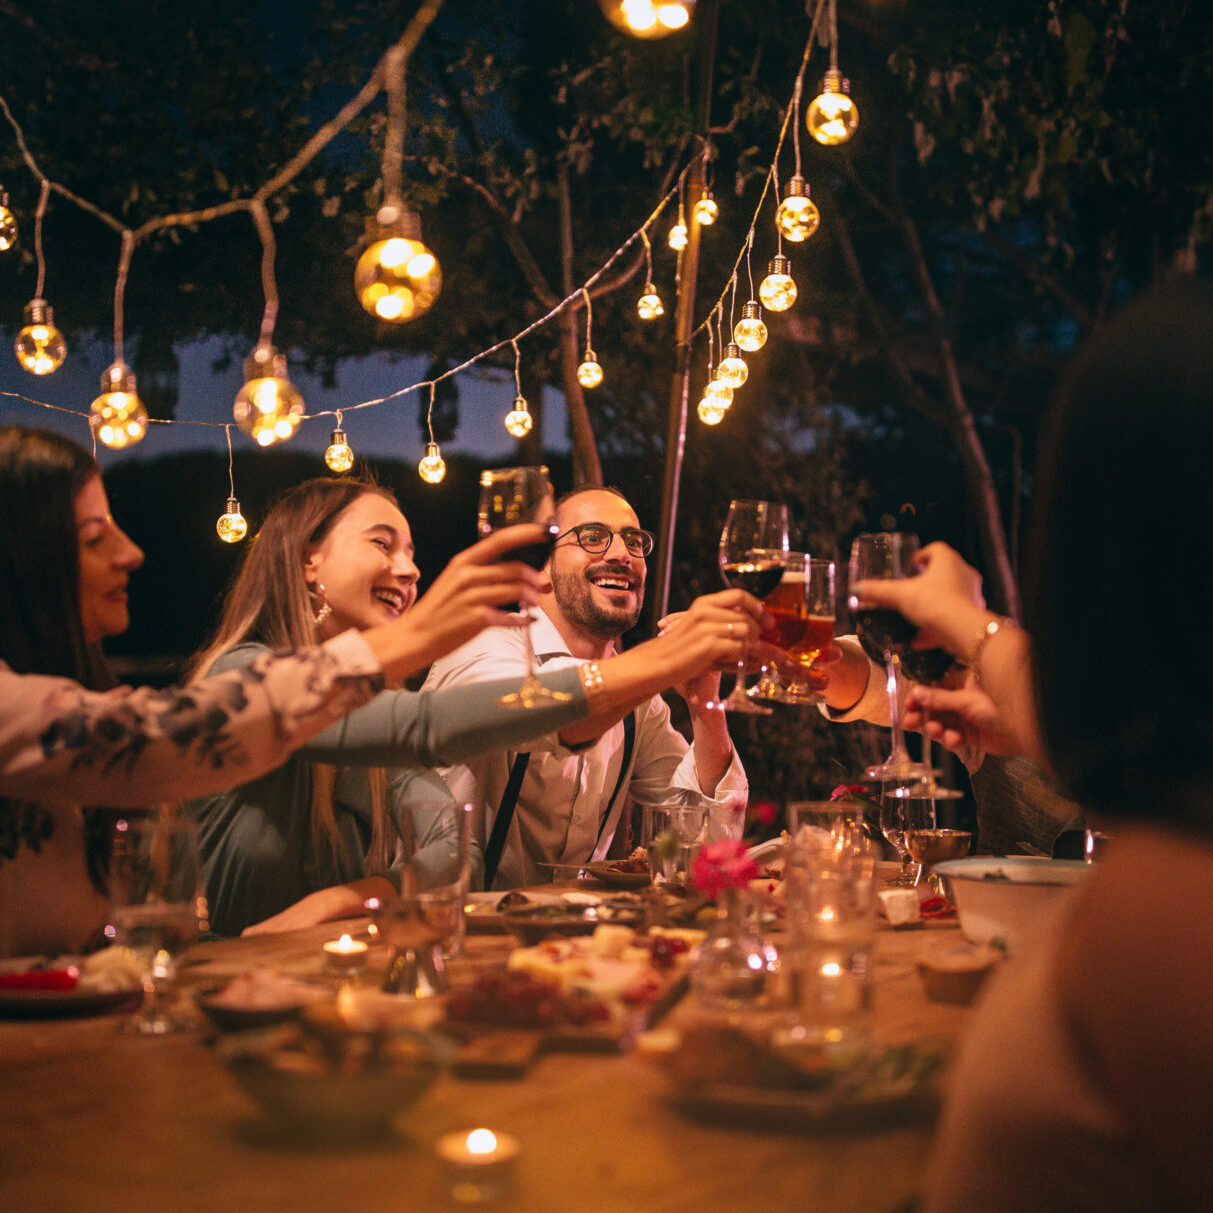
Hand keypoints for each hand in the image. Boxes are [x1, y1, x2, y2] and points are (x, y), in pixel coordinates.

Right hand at [396, 523, 547, 665]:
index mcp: (463, 562)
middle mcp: (468, 576)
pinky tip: (528, 621)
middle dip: (535, 576)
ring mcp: (472, 597)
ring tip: (535, 603)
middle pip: (515, 568)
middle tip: (542, 584)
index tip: (544, 533)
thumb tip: (517, 570)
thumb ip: (482, 572)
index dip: (526, 534)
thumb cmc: (439, 609)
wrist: (415, 636)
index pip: (500, 540)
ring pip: (517, 590)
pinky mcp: (477, 619)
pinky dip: (524, 619)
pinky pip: (511, 616)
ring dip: (533, 597)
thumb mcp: (455, 581)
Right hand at [656, 589, 766, 689]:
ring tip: (752, 654)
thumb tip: (753, 623)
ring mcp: (707, 628)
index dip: (757, 607)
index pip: (739, 595)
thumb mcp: (699, 626)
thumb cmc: (681, 647)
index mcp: (704, 604)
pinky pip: (739, 647)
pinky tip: (740, 662)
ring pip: (746, 631)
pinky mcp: (709, 645)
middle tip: (762, 642)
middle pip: (747, 616)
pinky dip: (744, 656)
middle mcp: (705, 611)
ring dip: (753, 645)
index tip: (765, 619)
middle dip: (760, 631)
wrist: (658, 662)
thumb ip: (721, 620)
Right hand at [853, 542, 985, 654]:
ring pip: (951, 594)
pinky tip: (921, 638)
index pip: (936, 549)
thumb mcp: (900, 595)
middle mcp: (964, 573)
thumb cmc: (934, 603)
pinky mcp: (975, 614)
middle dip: (927, 581)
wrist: (963, 631)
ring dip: (934, 603)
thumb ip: (878, 591)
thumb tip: (857, 589)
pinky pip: (954, 616)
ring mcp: (973, 594)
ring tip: (915, 616)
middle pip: (944, 571)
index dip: (921, 555)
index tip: (910, 566)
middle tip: (910, 590)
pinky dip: (939, 625)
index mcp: (948, 561)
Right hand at [903, 677, 1020, 764]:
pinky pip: (953, 738)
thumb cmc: (1002, 705)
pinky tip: (955, 740)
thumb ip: (939, 699)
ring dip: (935, 729)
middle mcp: (962, 699)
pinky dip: (951, 740)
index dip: (919, 697)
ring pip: (941, 724)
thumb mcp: (966, 700)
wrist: (1029, 730)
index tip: (909, 705)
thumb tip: (916, 693)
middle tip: (911, 722)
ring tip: (936, 731)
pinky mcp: (972, 736)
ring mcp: (966, 718)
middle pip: (934, 707)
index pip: (933, 687)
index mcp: (962, 682)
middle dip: (922, 715)